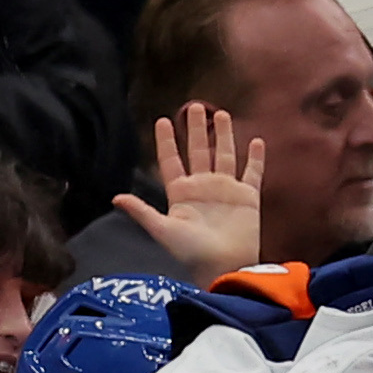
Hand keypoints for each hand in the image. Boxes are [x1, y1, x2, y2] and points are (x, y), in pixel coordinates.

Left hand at [112, 106, 269, 284]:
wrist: (225, 266)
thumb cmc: (192, 252)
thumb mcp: (163, 230)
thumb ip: (142, 211)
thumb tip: (116, 197)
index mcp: (181, 192)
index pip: (171, 160)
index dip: (166, 141)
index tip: (162, 120)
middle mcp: (203, 187)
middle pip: (198, 151)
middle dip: (196, 129)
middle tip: (195, 106)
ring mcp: (226, 190)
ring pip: (224, 155)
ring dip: (223, 135)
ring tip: (221, 114)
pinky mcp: (248, 197)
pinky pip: (252, 173)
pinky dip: (255, 158)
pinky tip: (256, 140)